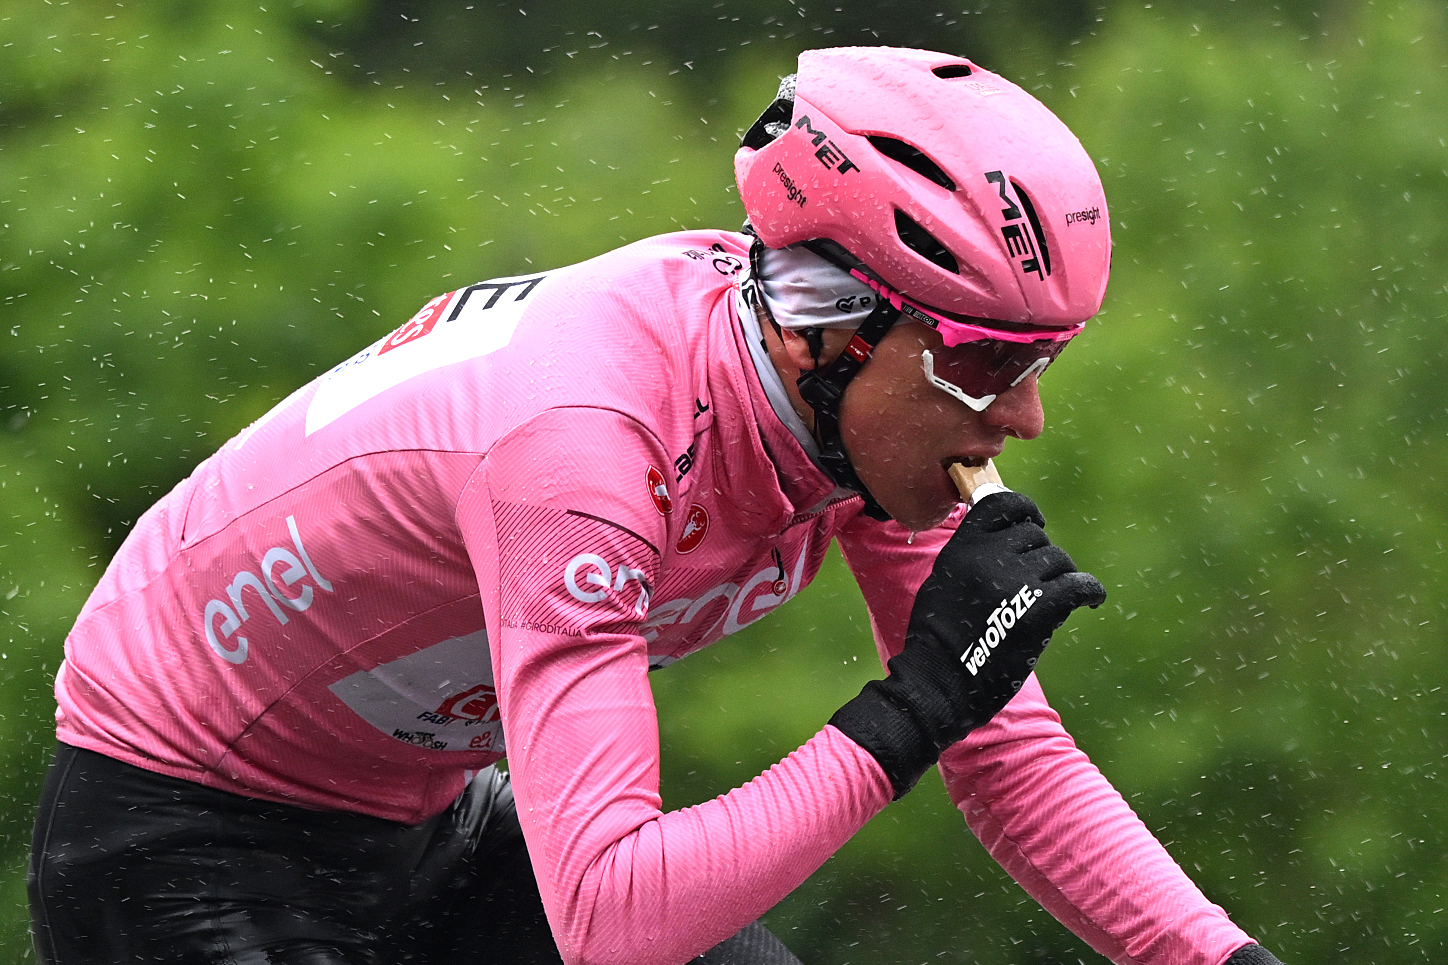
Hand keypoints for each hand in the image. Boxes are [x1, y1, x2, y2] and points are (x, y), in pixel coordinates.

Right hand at [830, 491, 1105, 796]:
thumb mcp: (942, 583)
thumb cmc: (937, 642)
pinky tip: (1091, 600)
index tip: (1034, 523)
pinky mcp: (1040, 610)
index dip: (1024, 510)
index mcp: (962, 547)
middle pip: (1035, 536)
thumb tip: (1004, 539)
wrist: (939, 683)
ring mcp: (1016, 581)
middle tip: (1040, 580)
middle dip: (1041, 555)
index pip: (1002, 504)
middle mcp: (989, 556)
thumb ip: (969, 556)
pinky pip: (1079, 585)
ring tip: (1054, 599)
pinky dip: (1090, 591)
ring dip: (1060, 577)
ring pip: (1058, 561)